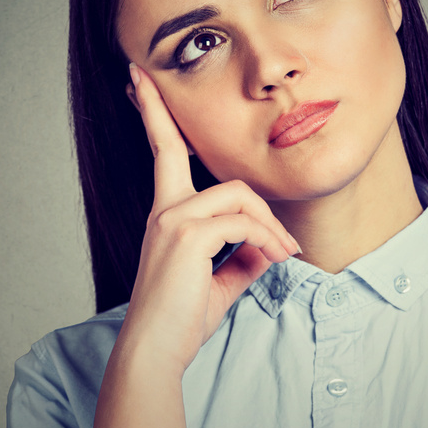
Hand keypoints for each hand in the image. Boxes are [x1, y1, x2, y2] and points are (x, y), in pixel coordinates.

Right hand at [119, 64, 298, 374]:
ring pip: (239, 197)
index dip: (153, 111)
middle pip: (214, 168)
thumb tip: (269, 246)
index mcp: (167, 214)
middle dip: (254, 195)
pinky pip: (243, 224)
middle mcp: (165, 210)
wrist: (156, 351)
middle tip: (288, 246)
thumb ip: (243, 255)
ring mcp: (173, 219)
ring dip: (271, 227)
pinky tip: (274, 262)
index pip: (164, 151)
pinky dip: (266, 240)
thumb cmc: (181, 320)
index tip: (139, 76)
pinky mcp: (186, 235)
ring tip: (285, 259)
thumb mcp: (220, 281)